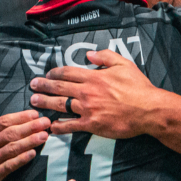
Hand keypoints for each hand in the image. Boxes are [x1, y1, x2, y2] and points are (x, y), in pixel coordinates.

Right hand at [0, 88, 49, 180]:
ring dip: (30, 142)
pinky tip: (33, 153)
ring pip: (12, 149)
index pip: (2, 122)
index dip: (20, 117)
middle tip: (46, 122)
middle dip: (30, 127)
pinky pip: (9, 166)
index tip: (34, 113)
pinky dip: (21, 160)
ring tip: (45, 136)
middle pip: (10, 134)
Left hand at [30, 50, 171, 137]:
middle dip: (44, 85)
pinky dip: (60, 126)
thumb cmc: (138, 87)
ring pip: (60, 105)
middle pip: (59, 87)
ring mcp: (87, 109)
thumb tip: (89, 54)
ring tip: (34, 101)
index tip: (48, 73)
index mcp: (94, 77)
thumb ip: (105, 57)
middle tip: (33, 85)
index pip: (68, 72)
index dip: (55, 72)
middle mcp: (87, 92)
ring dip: (46, 103)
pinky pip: (71, 126)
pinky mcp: (92, 124)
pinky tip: (52, 126)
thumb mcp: (124, 64)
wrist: (148, 110)